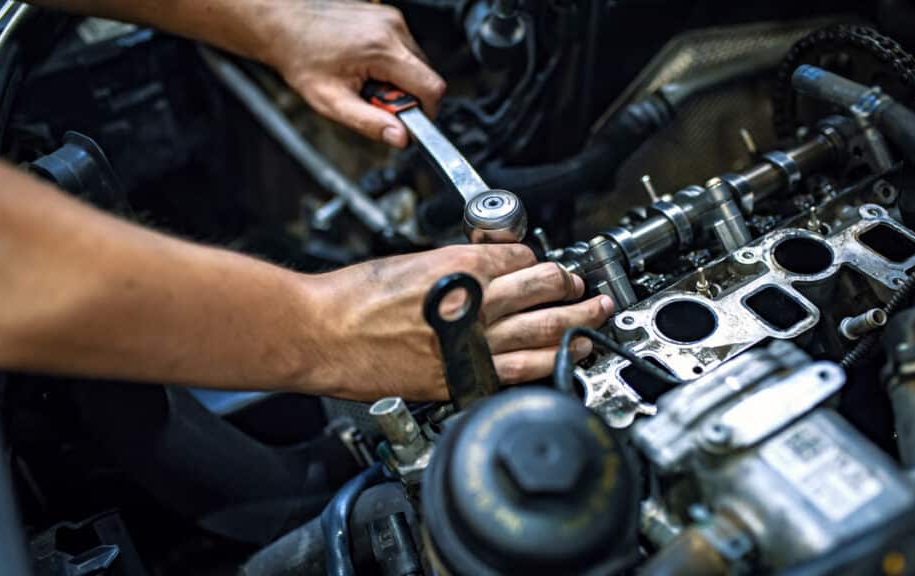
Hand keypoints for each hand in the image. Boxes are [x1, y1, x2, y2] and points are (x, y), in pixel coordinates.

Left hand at [257, 0, 444, 146]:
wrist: (284, 24)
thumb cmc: (302, 58)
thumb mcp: (332, 102)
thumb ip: (369, 123)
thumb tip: (401, 138)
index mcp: (382, 49)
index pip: (431, 87)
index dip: (425, 111)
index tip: (406, 120)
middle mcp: (392, 29)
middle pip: (426, 76)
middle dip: (406, 96)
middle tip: (373, 99)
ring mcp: (391, 19)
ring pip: (416, 63)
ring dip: (398, 80)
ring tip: (365, 80)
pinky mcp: (387, 17)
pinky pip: (404, 49)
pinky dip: (391, 64)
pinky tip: (365, 65)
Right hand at [301, 244, 613, 400]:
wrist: (321, 332)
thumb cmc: (353, 297)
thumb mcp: (410, 261)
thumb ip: (454, 265)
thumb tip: (485, 268)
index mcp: (462, 265)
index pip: (522, 257)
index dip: (537, 259)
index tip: (543, 266)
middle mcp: (475, 302)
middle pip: (546, 288)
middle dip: (572, 286)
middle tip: (586, 288)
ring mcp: (472, 343)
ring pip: (545, 331)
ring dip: (577, 324)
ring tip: (594, 319)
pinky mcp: (459, 377)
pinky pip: (519, 371)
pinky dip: (549, 363)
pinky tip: (566, 358)